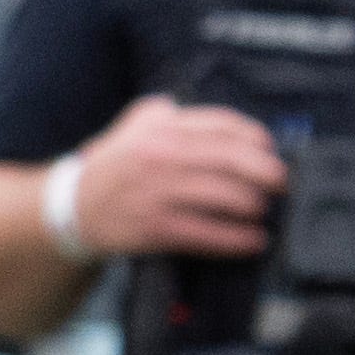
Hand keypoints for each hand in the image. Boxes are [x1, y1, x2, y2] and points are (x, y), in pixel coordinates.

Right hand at [63, 97, 285, 258]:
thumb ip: (173, 113)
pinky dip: (240, 239)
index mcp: (162, 128)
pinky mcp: (158, 228)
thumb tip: (223, 123)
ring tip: (262, 211)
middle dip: (269, 174)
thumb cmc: (112, 166)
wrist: (72, 207)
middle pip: (236, 161)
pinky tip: (253, 240)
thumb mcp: (134, 125)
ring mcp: (161, 194)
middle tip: (281, 184)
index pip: (226, 126)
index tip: (270, 151)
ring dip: (256, 206)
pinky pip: (212, 234)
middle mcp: (163, 156)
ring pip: (230, 197)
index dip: (258, 140)